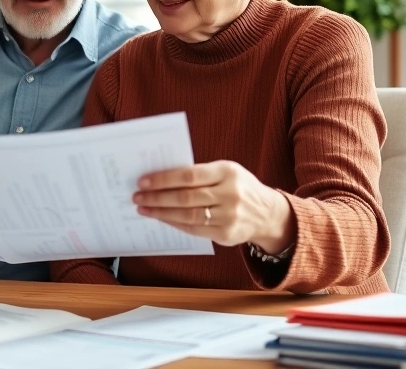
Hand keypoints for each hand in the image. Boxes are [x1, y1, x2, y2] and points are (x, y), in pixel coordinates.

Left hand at [132, 160, 294, 252]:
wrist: (268, 213)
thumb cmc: (238, 187)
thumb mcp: (226, 172)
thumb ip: (199, 174)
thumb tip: (160, 178)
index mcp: (228, 171)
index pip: (189, 175)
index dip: (164, 179)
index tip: (143, 181)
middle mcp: (230, 194)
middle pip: (186, 196)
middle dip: (157, 197)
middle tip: (138, 196)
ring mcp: (229, 216)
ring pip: (188, 215)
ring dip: (161, 212)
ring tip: (144, 208)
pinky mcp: (226, 234)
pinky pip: (194, 229)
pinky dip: (174, 223)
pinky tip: (161, 218)